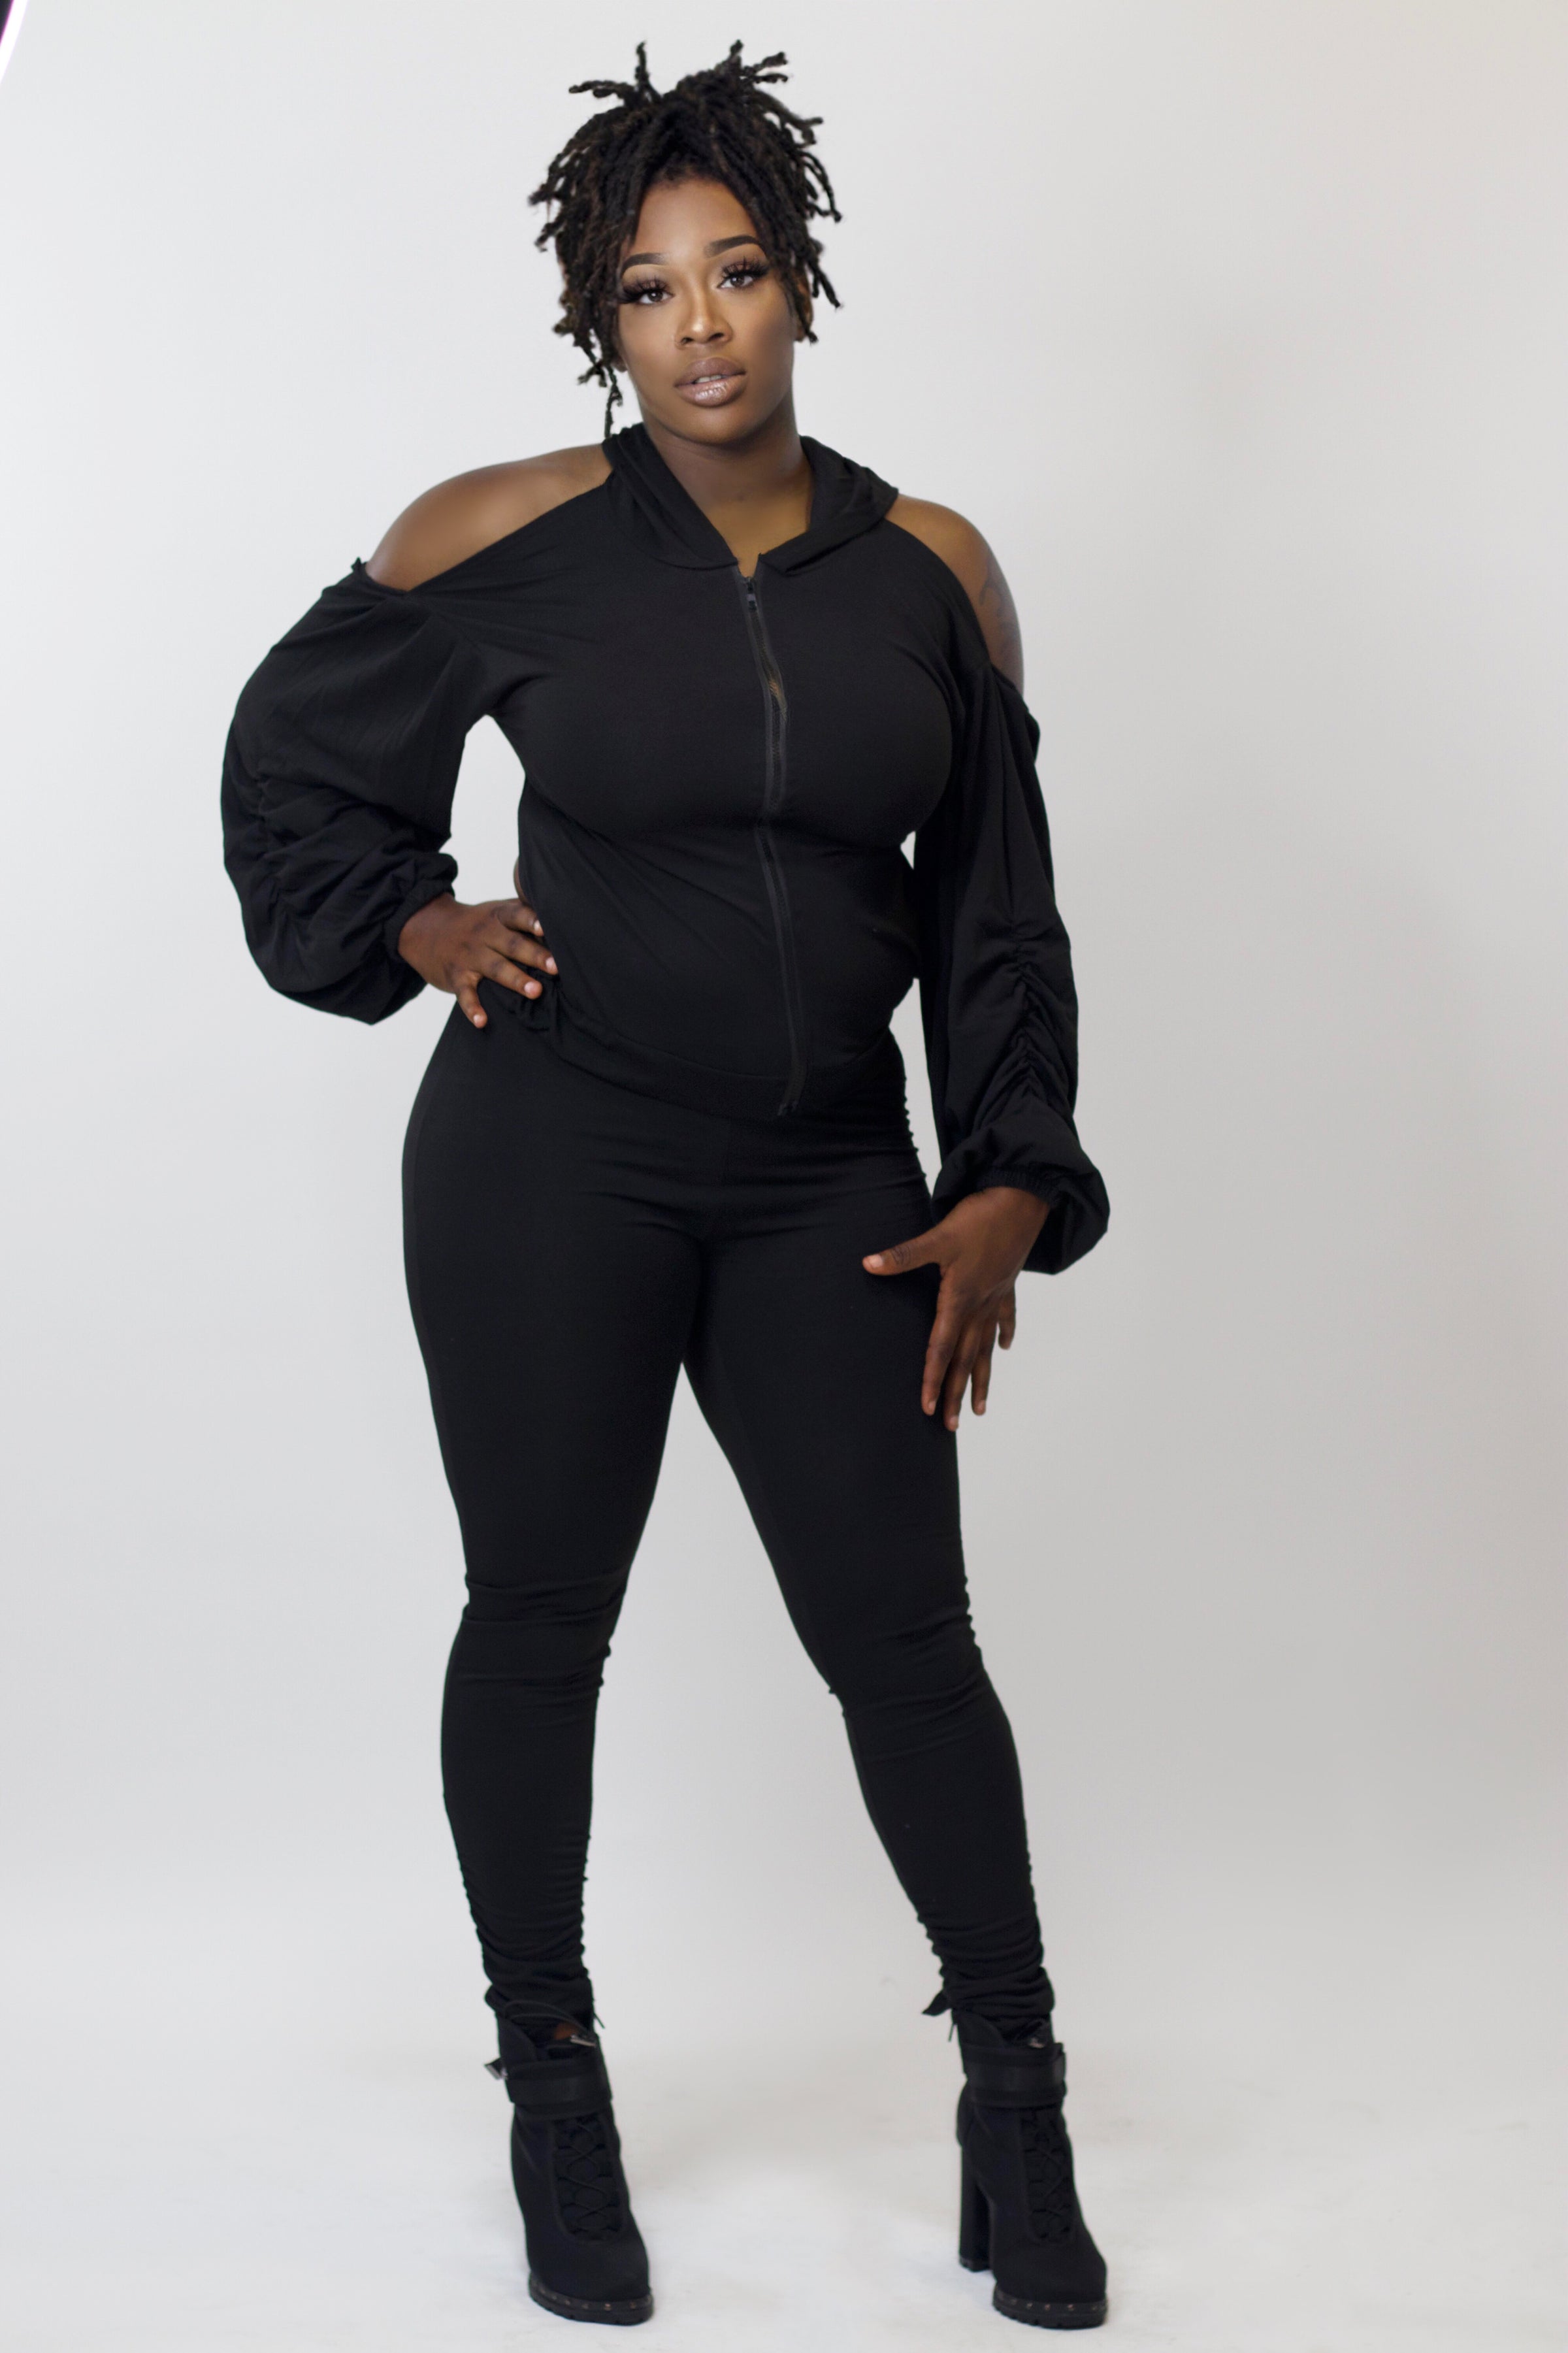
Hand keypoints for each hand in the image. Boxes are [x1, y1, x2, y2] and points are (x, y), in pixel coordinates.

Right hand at [397, 876, 555, 1029]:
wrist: (426, 931)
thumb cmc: (476, 924)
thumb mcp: (495, 912)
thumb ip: (523, 915)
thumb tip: (564, 925)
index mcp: (497, 917)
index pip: (516, 915)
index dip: (531, 920)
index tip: (545, 927)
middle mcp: (484, 934)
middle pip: (511, 944)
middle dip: (534, 954)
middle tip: (556, 967)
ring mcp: (468, 956)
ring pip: (494, 968)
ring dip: (515, 979)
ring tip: (535, 991)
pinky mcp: (456, 976)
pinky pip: (465, 994)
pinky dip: (472, 1009)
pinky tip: (482, 1022)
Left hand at [863, 1187, 1048, 1429]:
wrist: (1021, 1201)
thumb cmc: (980, 1219)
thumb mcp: (938, 1236)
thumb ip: (903, 1255)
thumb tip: (868, 1264)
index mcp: (959, 1298)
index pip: (941, 1348)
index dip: (933, 1379)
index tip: (929, 1408)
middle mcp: (979, 1305)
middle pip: (965, 1358)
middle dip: (957, 1393)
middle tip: (952, 1426)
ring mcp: (996, 1297)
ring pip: (987, 1347)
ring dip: (982, 1378)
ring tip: (981, 1408)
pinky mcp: (1008, 1284)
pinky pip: (1005, 1317)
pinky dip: (1004, 1334)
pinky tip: (1005, 1348)